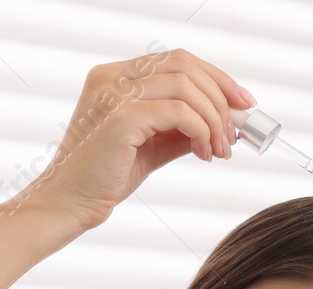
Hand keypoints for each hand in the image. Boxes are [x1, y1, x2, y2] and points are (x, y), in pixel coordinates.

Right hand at [18, 47, 255, 230]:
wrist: (69, 204)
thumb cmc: (105, 178)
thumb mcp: (152, 146)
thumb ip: (183, 128)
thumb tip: (226, 122)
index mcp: (115, 77)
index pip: (178, 60)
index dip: (216, 78)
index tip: (242, 103)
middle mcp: (112, 77)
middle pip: (186, 66)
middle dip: (221, 97)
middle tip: (235, 133)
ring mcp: (113, 94)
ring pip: (186, 87)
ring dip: (213, 119)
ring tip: (218, 150)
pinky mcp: (120, 117)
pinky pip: (179, 112)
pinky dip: (201, 131)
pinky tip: (203, 154)